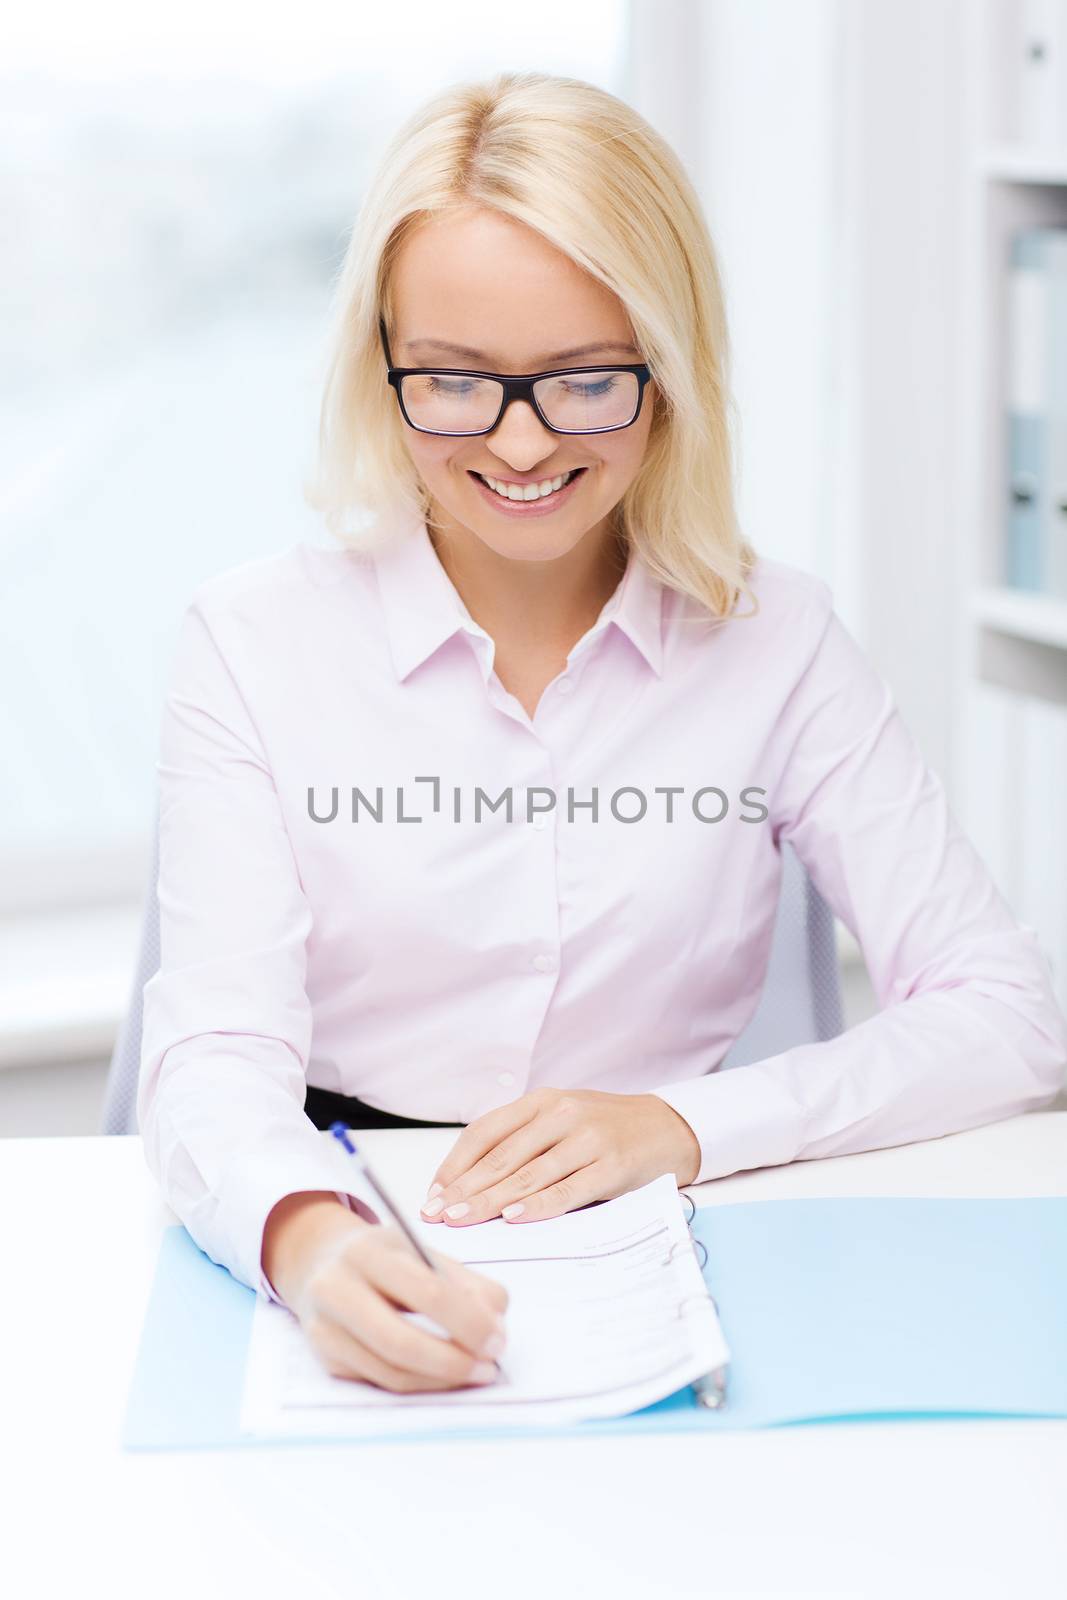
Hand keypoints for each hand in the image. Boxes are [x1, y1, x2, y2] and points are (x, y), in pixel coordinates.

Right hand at [262, 1193, 508, 1391]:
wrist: (319, 1262)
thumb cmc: (385, 1258)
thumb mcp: (422, 1252)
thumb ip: (465, 1283)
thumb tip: (494, 1325)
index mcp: (369, 1250)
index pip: (426, 1292)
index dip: (469, 1322)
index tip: (499, 1339)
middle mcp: (337, 1287)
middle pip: (399, 1340)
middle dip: (453, 1361)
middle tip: (488, 1368)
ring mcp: (324, 1327)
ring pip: (390, 1370)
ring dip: (440, 1380)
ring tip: (473, 1373)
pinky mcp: (325, 1359)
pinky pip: (380, 1382)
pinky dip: (420, 1384)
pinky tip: (443, 1376)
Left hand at [419, 1088, 701, 1226]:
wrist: (667, 1127)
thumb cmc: (606, 1129)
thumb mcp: (561, 1120)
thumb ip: (523, 1141)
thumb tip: (470, 1183)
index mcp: (541, 1100)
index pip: (485, 1132)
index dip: (455, 1164)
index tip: (434, 1194)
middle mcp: (561, 1114)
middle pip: (501, 1156)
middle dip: (464, 1188)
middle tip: (438, 1214)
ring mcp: (587, 1139)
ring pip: (528, 1174)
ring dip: (490, 1201)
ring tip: (463, 1219)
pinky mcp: (611, 1166)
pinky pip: (567, 1190)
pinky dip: (537, 1206)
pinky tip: (513, 1218)